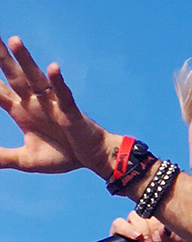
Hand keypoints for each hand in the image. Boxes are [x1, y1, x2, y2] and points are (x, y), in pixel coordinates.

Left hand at [0, 37, 113, 175]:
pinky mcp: (70, 111)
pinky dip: (59, 82)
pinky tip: (53, 68)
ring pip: (36, 79)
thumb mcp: (27, 160)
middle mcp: (33, 102)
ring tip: (15, 41)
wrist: (92, 159)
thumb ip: (4, 157)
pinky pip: (64, 94)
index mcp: (20, 110)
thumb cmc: (62, 155)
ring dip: (26, 61)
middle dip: (1, 59)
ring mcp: (51, 103)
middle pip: (13, 77)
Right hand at [110, 211, 191, 241]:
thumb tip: (163, 228)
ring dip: (141, 229)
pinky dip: (126, 229)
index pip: (162, 209)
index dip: (163, 220)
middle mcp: (147, 223)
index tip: (165, 236)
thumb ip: (180, 239)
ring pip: (134, 216)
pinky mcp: (118, 234)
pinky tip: (135, 238)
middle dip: (152, 227)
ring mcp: (133, 227)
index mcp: (162, 223)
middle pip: (147, 210)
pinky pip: (118, 224)